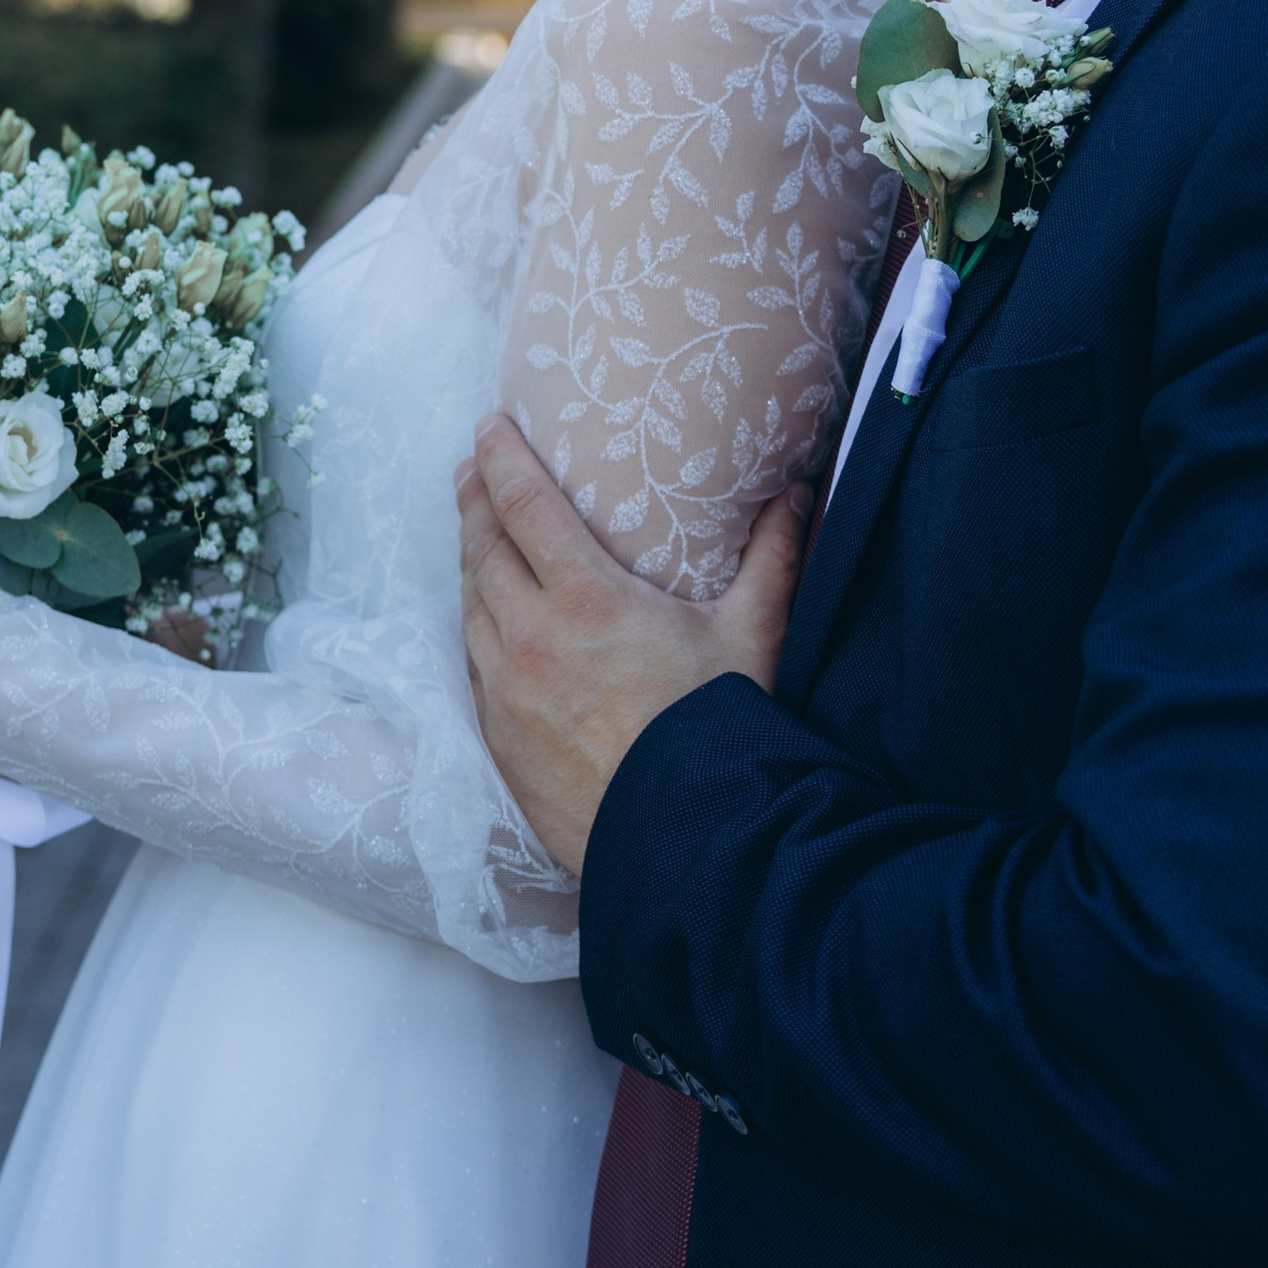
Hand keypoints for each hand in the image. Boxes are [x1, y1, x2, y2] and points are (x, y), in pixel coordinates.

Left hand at [455, 413, 808, 874]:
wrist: (682, 839)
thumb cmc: (717, 732)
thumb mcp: (751, 637)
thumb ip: (772, 558)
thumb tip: (797, 493)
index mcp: (586, 600)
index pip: (523, 506)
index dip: (500, 459)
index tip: (488, 428)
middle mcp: (531, 638)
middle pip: (482, 549)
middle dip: (474, 501)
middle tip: (473, 471)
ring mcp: (505, 690)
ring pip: (470, 605)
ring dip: (471, 562)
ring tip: (477, 534)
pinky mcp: (497, 736)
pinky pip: (473, 662)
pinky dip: (476, 625)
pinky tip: (487, 618)